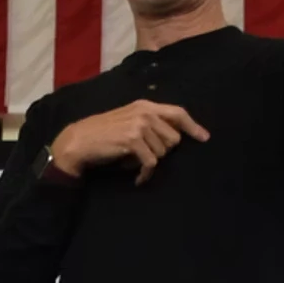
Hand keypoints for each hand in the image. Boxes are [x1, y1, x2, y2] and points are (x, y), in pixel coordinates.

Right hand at [50, 99, 210, 184]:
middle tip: (144, 156)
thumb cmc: (103, 134)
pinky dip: (145, 174)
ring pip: (163, 151)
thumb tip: (174, 138)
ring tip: (134, 163)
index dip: (193, 126)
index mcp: (145, 105)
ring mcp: (139, 125)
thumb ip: (150, 123)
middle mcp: (145, 112)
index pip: (177, 113)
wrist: (79, 141)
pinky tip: (137, 177)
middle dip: (163, 151)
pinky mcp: (133, 140)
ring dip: (150, 162)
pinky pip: (152, 162)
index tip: (204, 137)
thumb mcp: (128, 121)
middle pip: (174, 138)